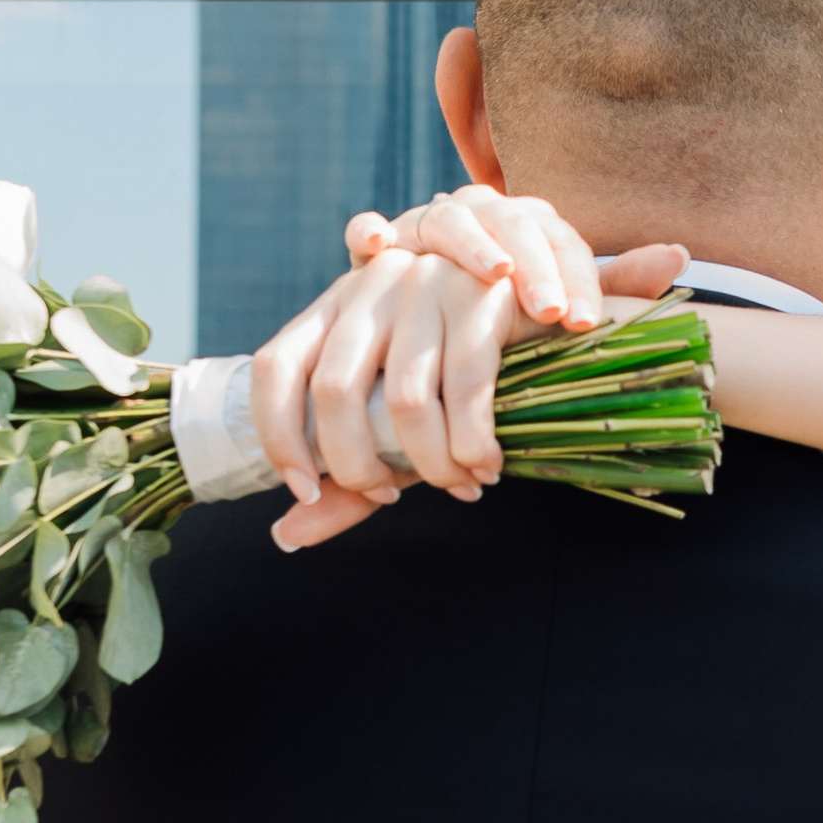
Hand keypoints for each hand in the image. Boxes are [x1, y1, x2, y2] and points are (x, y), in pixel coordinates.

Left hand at [249, 249, 536, 554]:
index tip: (306, 492)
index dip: (279, 437)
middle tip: (388, 495)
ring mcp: (424, 286)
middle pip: (334, 391)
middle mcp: (369, 288)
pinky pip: (467, 390)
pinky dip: (472, 445)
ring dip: (431, 465)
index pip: (275, 368)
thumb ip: (345, 479)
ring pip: (406, 400)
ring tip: (457, 485)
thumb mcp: (395, 425)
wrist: (547, 311)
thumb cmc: (456, 380)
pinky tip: (484, 466)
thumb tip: (287, 536)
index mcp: (333, 310)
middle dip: (357, 467)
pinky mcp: (480, 296)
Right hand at [344, 188, 688, 329]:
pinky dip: (367, 233)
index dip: (575, 277)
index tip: (584, 322)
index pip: (560, 241)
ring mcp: (428, 226)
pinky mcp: (380, 246)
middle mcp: (483, 216)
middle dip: (533, 266)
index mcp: (532, 228)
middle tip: (549, 311)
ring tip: (492, 276)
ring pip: (448, 219)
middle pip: (511, 223)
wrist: (434, 316)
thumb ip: (616, 284)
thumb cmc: (509, 315)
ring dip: (471, 244)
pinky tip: (374, 247)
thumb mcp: (560, 305)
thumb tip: (679, 256)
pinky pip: (368, 231)